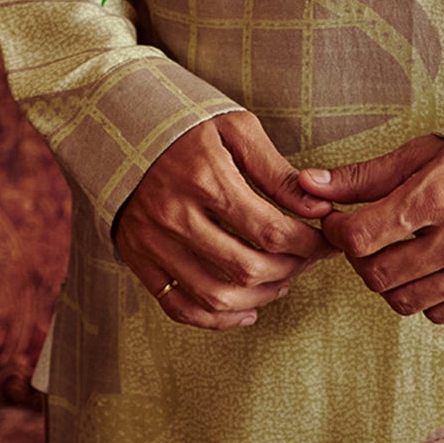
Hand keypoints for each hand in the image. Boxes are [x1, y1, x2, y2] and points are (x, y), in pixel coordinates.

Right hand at [114, 111, 332, 330]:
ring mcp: (153, 240)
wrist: (118, 125)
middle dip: (290, 269)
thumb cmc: (187, 123)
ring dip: (259, 298)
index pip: (270, 230)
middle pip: (247, 268)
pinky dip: (216, 320)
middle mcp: (176, 214)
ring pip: (215, 296)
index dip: (308, 243)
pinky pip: (179, 307)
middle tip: (307, 260)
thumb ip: (277, 172)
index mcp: (205, 176)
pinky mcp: (137, 258)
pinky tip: (246, 310)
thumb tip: (318, 209)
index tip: (325, 241)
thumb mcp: (236, 129)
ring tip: (282, 283)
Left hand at [300, 135, 443, 324]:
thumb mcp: (422, 153)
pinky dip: (422, 295)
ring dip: (387, 279)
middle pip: (376, 275)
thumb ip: (363, 176)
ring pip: (402, 300)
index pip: (359, 237)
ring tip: (396, 250)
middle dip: (358, 258)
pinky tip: (429, 266)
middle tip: (364, 236)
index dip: (335, 232)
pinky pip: (437, 313)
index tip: (336, 221)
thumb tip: (308, 185)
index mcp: (436, 196)